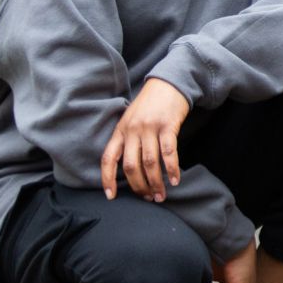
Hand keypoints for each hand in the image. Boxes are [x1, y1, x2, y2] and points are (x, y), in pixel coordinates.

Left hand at [101, 78, 191, 200]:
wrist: (168, 84)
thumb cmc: (150, 105)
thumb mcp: (131, 120)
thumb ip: (128, 140)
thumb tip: (130, 168)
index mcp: (120, 131)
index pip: (108, 159)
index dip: (107, 179)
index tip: (111, 196)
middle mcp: (132, 130)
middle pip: (130, 165)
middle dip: (138, 186)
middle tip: (147, 198)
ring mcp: (150, 128)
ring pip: (149, 162)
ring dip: (155, 182)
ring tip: (161, 195)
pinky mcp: (168, 125)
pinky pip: (169, 152)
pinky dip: (171, 169)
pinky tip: (175, 180)